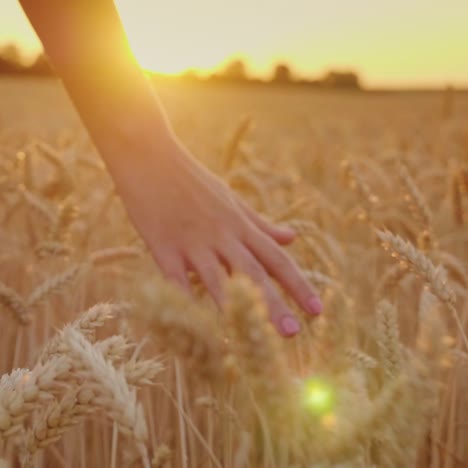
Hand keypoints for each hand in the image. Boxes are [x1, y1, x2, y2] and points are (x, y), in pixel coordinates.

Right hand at [110, 136, 322, 336]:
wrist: (150, 156)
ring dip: (237, 310)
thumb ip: (261, 223)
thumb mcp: (233, 200)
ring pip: (219, 280)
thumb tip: (292, 238)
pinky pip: (176, 280)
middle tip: (294, 334)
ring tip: (253, 340)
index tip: (318, 310)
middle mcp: (223, 235)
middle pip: (254, 273)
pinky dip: (185, 304)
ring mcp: (193, 241)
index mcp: (240, 225)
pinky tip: (195, 327)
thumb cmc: (193, 180)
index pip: (277, 258)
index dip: (298, 285)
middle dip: (275, 304)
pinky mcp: (163, 246)